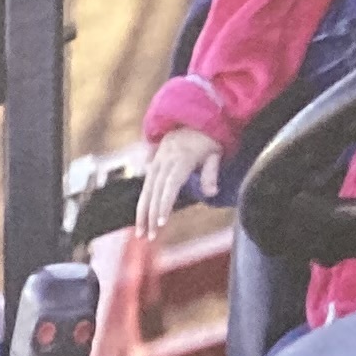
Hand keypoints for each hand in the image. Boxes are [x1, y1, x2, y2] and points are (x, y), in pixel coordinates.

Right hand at [136, 126, 219, 241]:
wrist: (191, 118)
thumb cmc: (208, 138)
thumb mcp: (215, 152)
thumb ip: (211, 173)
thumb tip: (212, 193)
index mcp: (180, 159)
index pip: (170, 186)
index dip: (164, 205)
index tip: (161, 222)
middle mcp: (164, 162)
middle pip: (154, 193)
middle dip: (150, 216)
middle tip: (149, 237)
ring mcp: (156, 163)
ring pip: (146, 192)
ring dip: (142, 215)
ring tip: (141, 235)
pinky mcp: (152, 166)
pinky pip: (145, 188)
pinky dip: (142, 205)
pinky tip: (140, 222)